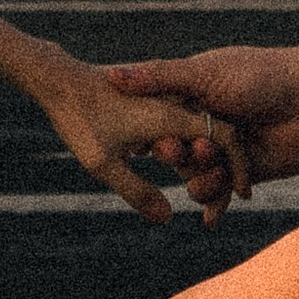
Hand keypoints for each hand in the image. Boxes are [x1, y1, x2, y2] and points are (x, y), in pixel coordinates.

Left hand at [22, 46, 244, 223]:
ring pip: (194, 130)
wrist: (57, 80)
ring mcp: (160, 102)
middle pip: (213, 136)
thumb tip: (168, 218)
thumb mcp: (104, 164)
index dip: (238, 166)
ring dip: (200, 158)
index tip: (241, 194)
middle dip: (222, 169)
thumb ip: (137, 191)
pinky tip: (165, 159)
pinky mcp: (146, 103)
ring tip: (195, 187)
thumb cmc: (78, 120)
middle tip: (220, 204)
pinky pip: (174, 124)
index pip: (224, 137)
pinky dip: (179, 143)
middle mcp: (172, 105)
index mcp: (172, 115)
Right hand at [107, 45, 298, 220]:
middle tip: (180, 152)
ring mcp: (226, 150)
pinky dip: (217, 206)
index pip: (156, 122)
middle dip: (177, 157)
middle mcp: (205, 123)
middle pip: (175, 154)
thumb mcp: (204, 74)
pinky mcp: (246, 172)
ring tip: (216, 170)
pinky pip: (221, 193)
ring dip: (202, 180)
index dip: (153, 136)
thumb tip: (112, 75)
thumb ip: (159, 78)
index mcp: (191, 96)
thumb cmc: (261, 76)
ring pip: (196, 178)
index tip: (155, 140)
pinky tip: (212, 220)